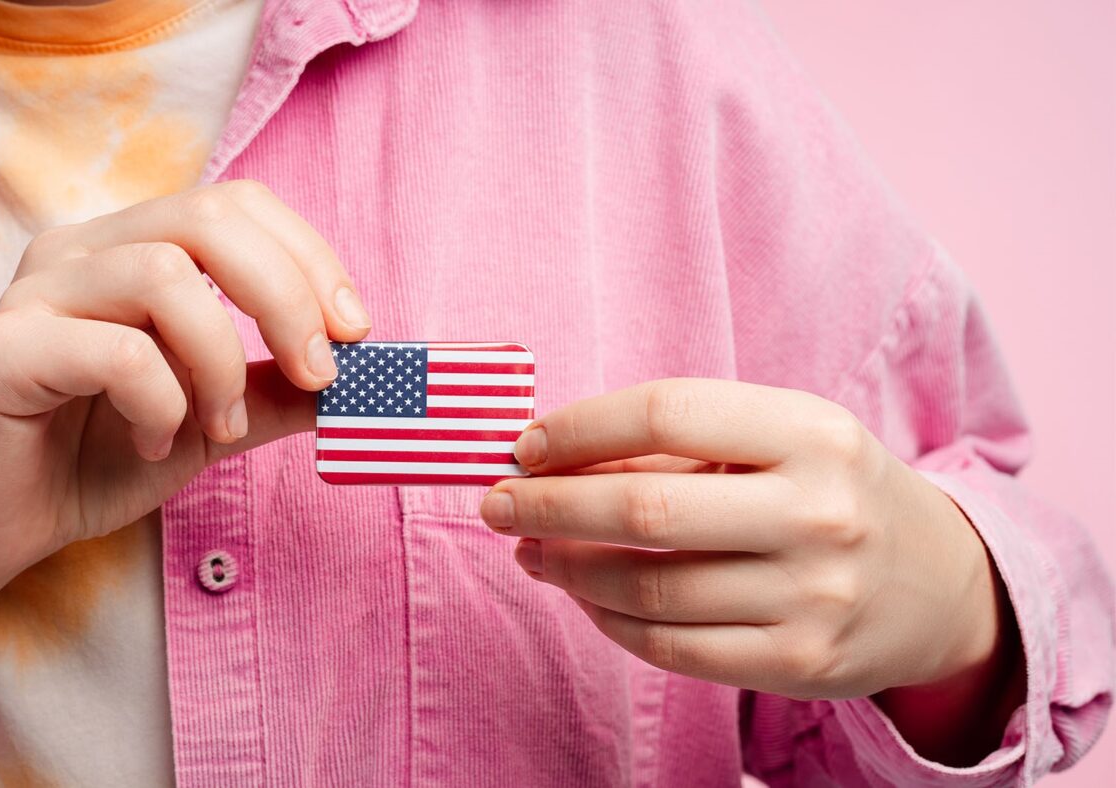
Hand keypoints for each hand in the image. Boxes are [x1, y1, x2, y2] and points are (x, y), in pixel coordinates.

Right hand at [0, 180, 371, 745]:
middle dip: (287, 297)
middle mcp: (81, 249)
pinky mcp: (5, 348)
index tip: (355, 331)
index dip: (310, 257)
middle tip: (318, 373)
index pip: (236, 205)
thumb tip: (362, 378)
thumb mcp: (212, 421)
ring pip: (165, 275)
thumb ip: (276, 391)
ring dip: (220, 361)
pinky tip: (153, 442)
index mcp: (131, 247)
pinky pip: (117, 352)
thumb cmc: (96, 460)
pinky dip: (161, 403)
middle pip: (208, 218)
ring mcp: (37, 292)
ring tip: (219, 425)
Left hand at [479, 379, 1011, 706]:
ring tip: (531, 550)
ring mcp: (814, 596)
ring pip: (646, 588)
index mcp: (811, 433)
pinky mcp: (801, 663)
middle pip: (643, 512)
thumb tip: (550, 459)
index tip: (526, 445)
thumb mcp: (781, 440)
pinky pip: (671, 648)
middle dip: (547, 506)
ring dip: (565, 568)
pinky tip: (584, 597)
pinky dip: (607, 621)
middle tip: (496, 503)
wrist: (939, 584)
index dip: (579, 428)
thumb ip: (678, 447)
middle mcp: (818, 512)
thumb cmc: (829, 490)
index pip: (666, 413)